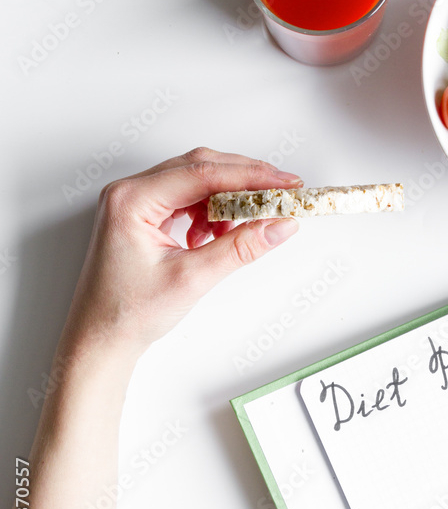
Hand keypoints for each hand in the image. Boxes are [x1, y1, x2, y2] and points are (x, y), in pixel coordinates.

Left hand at [57, 148, 301, 364]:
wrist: (100, 340)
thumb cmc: (126, 313)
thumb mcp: (192, 278)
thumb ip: (240, 247)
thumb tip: (279, 225)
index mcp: (132, 200)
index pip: (202, 173)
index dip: (250, 176)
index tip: (285, 183)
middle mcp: (130, 192)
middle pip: (200, 168)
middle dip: (243, 180)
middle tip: (281, 192)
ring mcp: (135, 202)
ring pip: (195, 181)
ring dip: (227, 197)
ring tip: (249, 221)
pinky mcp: (143, 215)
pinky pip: (186, 198)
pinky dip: (210, 211)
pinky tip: (218, 234)